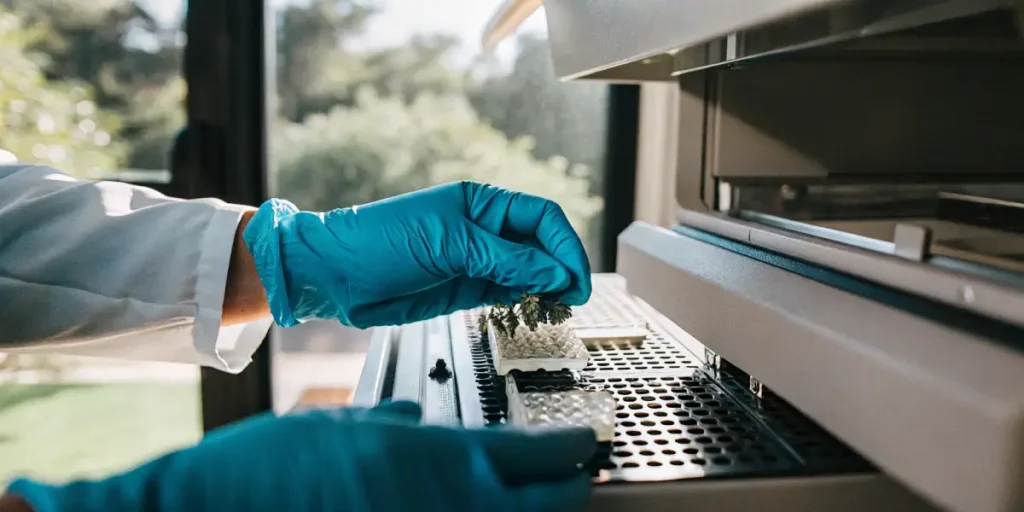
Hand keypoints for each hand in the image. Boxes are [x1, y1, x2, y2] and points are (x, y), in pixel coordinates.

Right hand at [7, 402, 596, 511]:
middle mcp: (453, 508)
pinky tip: (471, 510)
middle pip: (550, 506)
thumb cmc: (269, 469)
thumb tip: (419, 415)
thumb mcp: (339, 424)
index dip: (574, 448)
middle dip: (570, 490)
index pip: (540, 455)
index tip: (587, 442)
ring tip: (534, 499)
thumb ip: (394, 421)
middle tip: (576, 475)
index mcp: (438, 459)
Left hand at [243, 181, 591, 327]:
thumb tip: (552, 272)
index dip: (564, 246)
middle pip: (541, 246)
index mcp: (482, 203)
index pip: (542, 218)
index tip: (574, 278)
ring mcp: (476, 261)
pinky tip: (530, 312)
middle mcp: (484, 230)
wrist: (335, 274)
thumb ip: (503, 260)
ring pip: (529, 273)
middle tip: (572, 299)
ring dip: (546, 290)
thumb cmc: (379, 242)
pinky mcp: (466, 289)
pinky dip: (525, 303)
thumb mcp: (448, 244)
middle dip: (561, 270)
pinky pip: (508, 293)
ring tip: (555, 310)